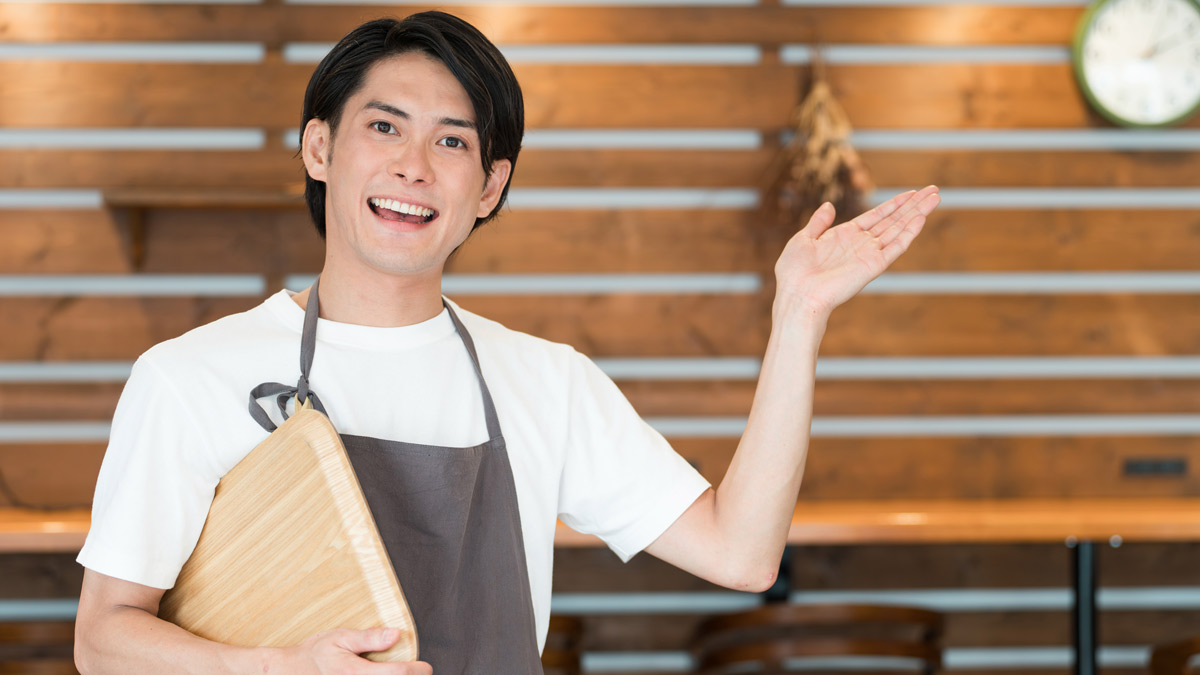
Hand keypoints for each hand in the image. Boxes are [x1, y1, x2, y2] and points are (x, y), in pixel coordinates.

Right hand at [275, 627, 431, 673]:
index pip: (400, 674)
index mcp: (357, 673)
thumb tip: (396, 634)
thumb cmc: (316, 654)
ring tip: (397, 674)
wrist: (291, 672)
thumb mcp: (340, 638)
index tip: (423, 666)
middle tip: (413, 672)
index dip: (419, 670)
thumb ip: (369, 638)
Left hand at [773, 185, 939, 318]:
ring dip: (917, 213)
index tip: (911, 192)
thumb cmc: (794, 273)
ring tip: (934, 197)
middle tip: (933, 190)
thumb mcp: (803, 239)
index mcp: (844, 236)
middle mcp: (861, 244)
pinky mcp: (874, 265)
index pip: (876, 216)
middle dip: (913, 205)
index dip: (894, 204)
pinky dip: (909, 231)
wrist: (797, 295)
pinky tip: (921, 217)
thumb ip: (818, 222)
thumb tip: (829, 205)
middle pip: (893, 220)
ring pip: (899, 229)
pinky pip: (896, 246)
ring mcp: (869, 254)